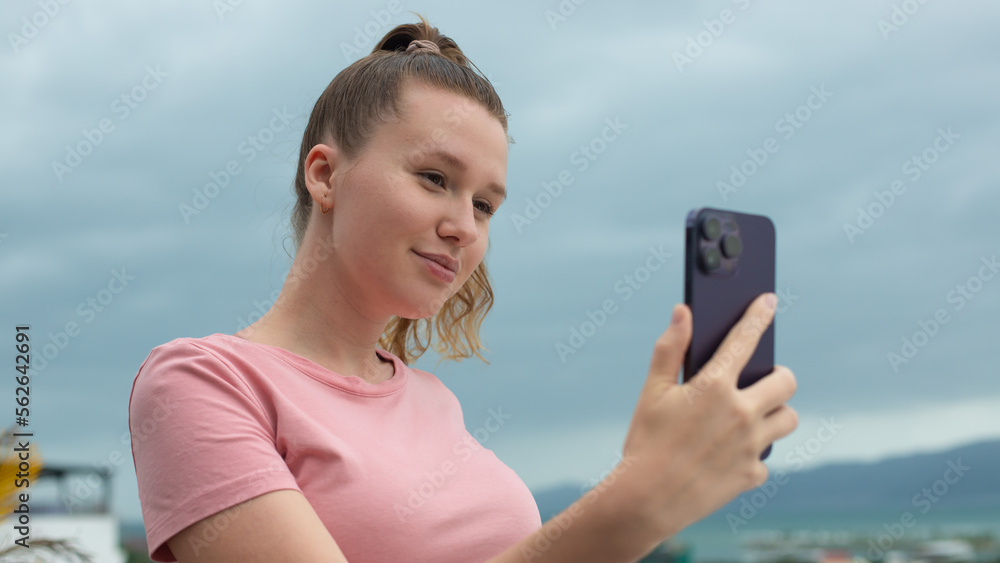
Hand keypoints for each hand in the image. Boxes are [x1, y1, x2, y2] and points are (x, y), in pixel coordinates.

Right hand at [610, 292, 797, 546]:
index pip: (744, 340)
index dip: (758, 316)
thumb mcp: (652, 392)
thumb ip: (670, 349)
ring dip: (774, 414)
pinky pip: (766, 456)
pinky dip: (753, 453)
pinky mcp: (752, 474)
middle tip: (760, 381)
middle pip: (786, 383)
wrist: (646, 500)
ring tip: (749, 417)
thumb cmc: (645, 442)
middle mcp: (740, 412)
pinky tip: (729, 454)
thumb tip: (682, 312)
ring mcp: (751, 445)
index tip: (768, 302)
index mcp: (713, 386)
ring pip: (788, 419)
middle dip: (777, 377)